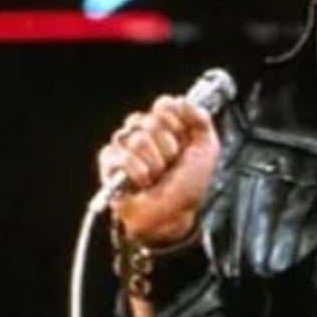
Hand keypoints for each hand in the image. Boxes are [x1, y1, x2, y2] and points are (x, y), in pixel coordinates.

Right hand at [97, 95, 220, 244]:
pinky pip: (119, 156)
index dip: (176, 123)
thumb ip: (201, 119)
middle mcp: (142, 131)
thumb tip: (183, 100)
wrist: (175, 215)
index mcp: (164, 125)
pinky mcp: (109, 163)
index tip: (183, 141)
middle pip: (150, 120)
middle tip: (171, 165)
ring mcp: (124, 146)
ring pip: (137, 139)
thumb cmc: (188, 185)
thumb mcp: (206, 149)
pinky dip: (137, 172)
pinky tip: (144, 182)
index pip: (163, 105)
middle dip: (168, 148)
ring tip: (158, 177)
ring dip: (155, 164)